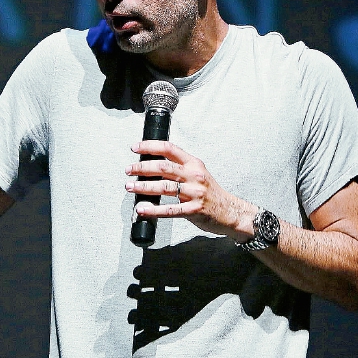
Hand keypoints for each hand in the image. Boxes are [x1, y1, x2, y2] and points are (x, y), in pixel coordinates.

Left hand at [125, 140, 255, 240]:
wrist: (230, 211)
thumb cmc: (210, 192)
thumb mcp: (197, 173)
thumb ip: (179, 168)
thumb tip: (152, 166)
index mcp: (193, 163)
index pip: (169, 148)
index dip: (150, 146)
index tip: (135, 148)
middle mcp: (194, 175)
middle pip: (164, 167)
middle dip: (142, 167)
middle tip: (128, 170)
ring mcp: (195, 193)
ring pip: (164, 187)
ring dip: (144, 186)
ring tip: (130, 187)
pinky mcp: (194, 210)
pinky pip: (170, 210)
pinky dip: (153, 210)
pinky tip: (142, 209)